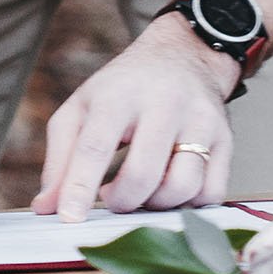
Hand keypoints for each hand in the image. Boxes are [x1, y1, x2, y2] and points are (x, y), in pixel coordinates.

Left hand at [34, 16, 236, 222]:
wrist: (183, 55)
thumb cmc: (124, 88)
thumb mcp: (82, 107)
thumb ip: (61, 157)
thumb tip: (46, 207)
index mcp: (118, 93)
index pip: (96, 144)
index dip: (80, 185)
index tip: (69, 218)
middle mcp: (164, 103)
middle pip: (143, 173)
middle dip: (122, 201)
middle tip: (112, 199)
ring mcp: (200, 120)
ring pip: (182, 187)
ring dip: (156, 205)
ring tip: (142, 191)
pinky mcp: (226, 139)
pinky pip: (211, 194)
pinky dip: (188, 205)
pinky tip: (170, 189)